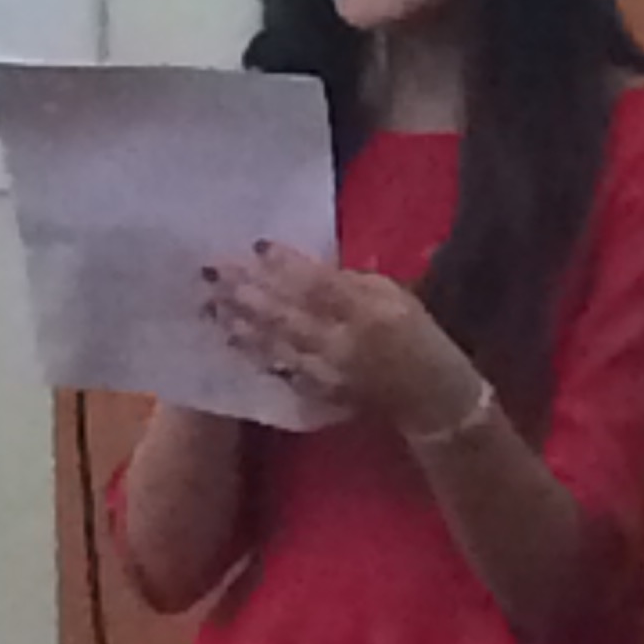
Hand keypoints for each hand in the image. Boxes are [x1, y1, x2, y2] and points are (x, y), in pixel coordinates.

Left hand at [204, 247, 480, 436]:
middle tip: (214, 272)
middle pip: (286, 314)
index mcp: (367, 311)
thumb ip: (350, 282)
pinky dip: (256, 354)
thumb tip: (304, 269)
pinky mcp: (318, 394)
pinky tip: (234, 339)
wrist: (430, 399)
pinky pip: (281, 370)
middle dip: (247, 292)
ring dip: (242, 323)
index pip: (318, 284)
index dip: (285, 265)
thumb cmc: (418, 336)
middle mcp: (342, 342)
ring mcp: (326, 372)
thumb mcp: (395, 295)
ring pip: (275, 343)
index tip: (256, 245)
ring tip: (213, 304)